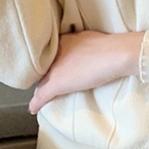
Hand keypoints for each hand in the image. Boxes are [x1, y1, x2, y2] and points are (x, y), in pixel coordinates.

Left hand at [28, 31, 143, 114]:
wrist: (115, 54)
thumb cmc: (110, 47)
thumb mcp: (91, 41)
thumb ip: (82, 46)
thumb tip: (86, 53)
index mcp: (63, 40)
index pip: (50, 56)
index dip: (50, 64)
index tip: (52, 69)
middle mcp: (54, 53)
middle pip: (44, 68)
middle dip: (43, 76)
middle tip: (45, 83)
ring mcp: (54, 68)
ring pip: (41, 81)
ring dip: (40, 89)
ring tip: (40, 96)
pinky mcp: (57, 83)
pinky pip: (42, 95)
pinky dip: (37, 103)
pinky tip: (34, 108)